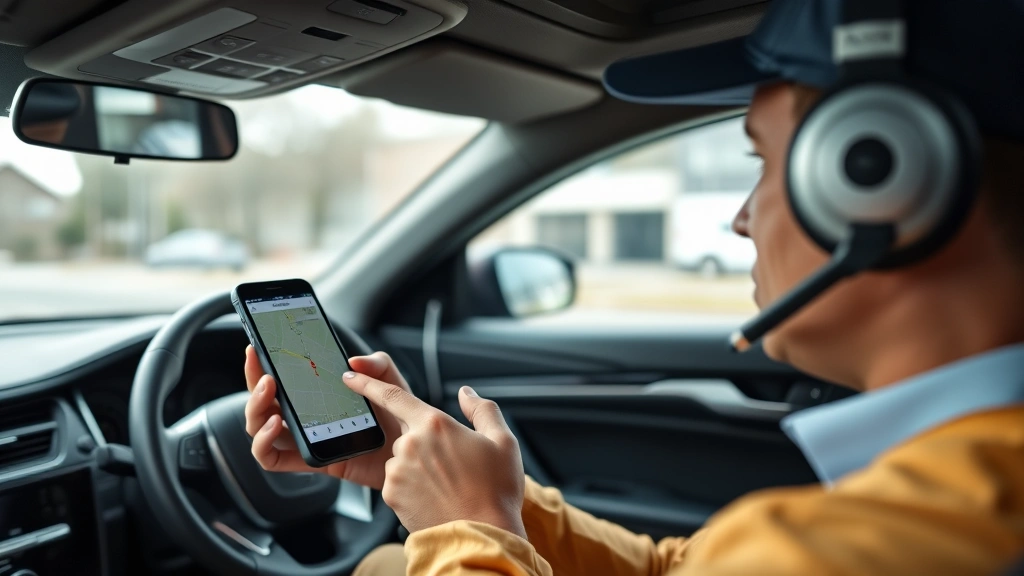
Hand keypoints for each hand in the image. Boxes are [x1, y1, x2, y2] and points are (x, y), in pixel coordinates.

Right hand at [243, 345, 408, 489]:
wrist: (412, 452)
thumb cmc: (398, 418)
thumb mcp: (391, 383)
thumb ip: (377, 364)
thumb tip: (352, 363)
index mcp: (317, 393)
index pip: (279, 378)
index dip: (261, 365)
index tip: (256, 349)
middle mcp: (305, 415)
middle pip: (262, 401)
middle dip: (254, 385)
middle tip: (267, 375)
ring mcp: (305, 438)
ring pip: (259, 428)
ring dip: (255, 412)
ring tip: (270, 398)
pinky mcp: (311, 461)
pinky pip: (273, 460)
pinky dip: (263, 444)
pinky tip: (277, 427)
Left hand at [343, 371, 525, 538]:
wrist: (482, 535)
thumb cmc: (495, 490)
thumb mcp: (503, 441)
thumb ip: (482, 409)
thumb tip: (466, 394)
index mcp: (434, 423)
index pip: (392, 394)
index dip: (366, 383)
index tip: (349, 374)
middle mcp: (409, 444)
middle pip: (407, 434)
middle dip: (424, 445)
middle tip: (453, 466)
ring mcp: (397, 471)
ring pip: (402, 460)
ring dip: (418, 467)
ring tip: (448, 486)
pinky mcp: (391, 495)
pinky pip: (398, 483)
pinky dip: (412, 488)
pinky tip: (435, 498)